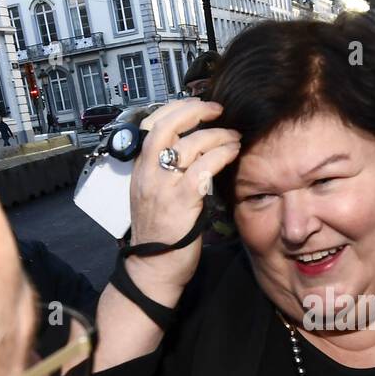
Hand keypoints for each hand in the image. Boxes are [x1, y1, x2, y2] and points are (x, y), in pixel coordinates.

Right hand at [127, 99, 240, 292]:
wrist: (153, 269)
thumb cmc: (159, 237)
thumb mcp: (153, 197)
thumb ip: (165, 173)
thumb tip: (189, 152)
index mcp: (140, 170)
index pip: (152, 125)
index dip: (176, 109)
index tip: (196, 105)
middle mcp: (148, 173)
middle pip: (167, 125)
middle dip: (194, 110)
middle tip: (217, 110)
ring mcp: (164, 186)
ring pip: (190, 144)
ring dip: (217, 135)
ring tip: (234, 137)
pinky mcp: (182, 200)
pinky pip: (204, 167)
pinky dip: (221, 155)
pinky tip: (233, 154)